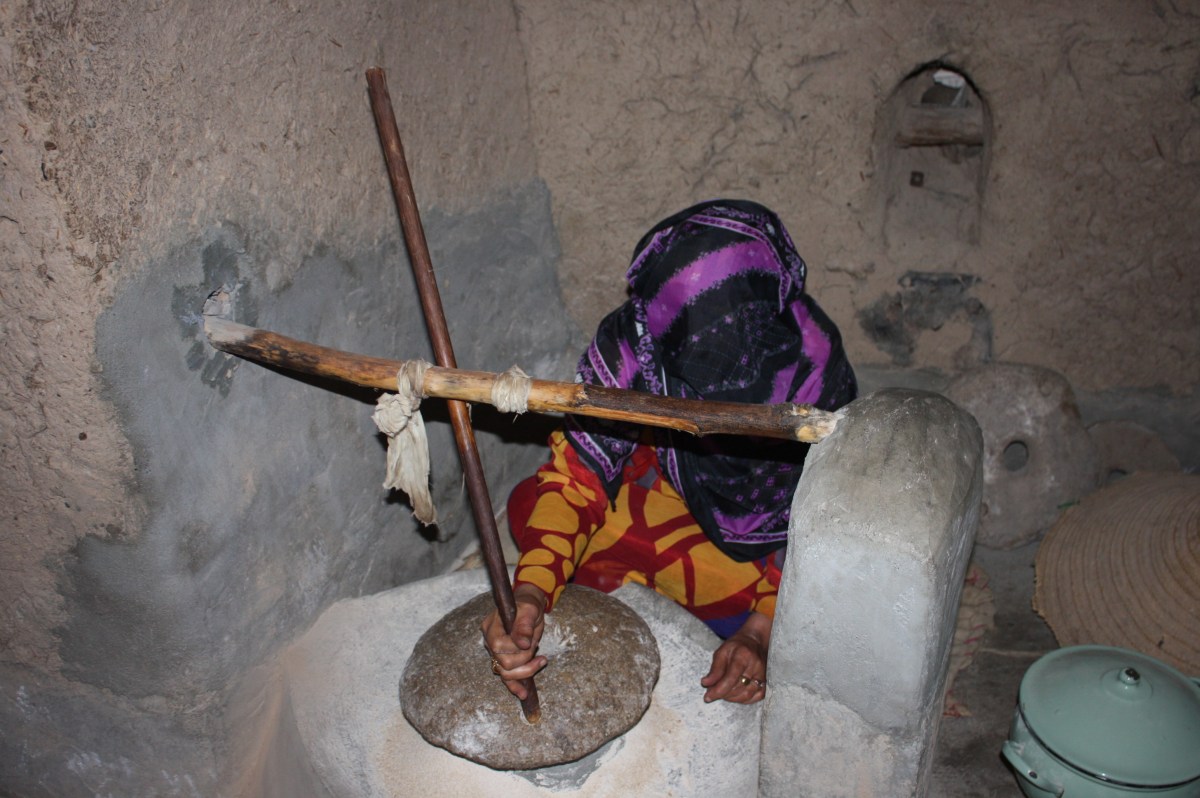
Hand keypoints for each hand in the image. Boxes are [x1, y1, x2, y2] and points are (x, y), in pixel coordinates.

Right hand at [480, 583, 547, 699]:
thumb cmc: (528, 606)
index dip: (516, 649)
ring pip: (504, 673)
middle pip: (502, 662)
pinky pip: (506, 678)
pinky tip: (523, 694)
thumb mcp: (529, 610)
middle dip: (524, 660)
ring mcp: (494, 653)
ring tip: (540, 661)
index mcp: (491, 626)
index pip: (498, 646)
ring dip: (525, 671)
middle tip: (536, 648)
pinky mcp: (502, 661)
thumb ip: (524, 626)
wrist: (528, 609)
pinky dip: (514, 687)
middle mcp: (489, 641)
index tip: (532, 642)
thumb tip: (523, 644)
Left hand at [700, 611, 771, 703]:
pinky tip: (735, 695)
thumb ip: (715, 669)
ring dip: (732, 698)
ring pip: (747, 695)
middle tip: (713, 692)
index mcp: (743, 655)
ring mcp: (763, 674)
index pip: (730, 678)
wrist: (755, 641)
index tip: (708, 697)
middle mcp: (756, 666)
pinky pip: (756, 697)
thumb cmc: (736, 646)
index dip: (718, 690)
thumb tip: (706, 684)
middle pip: (738, 688)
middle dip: (723, 694)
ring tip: (723, 693)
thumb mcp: (722, 651)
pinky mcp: (767, 681)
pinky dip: (744, 700)